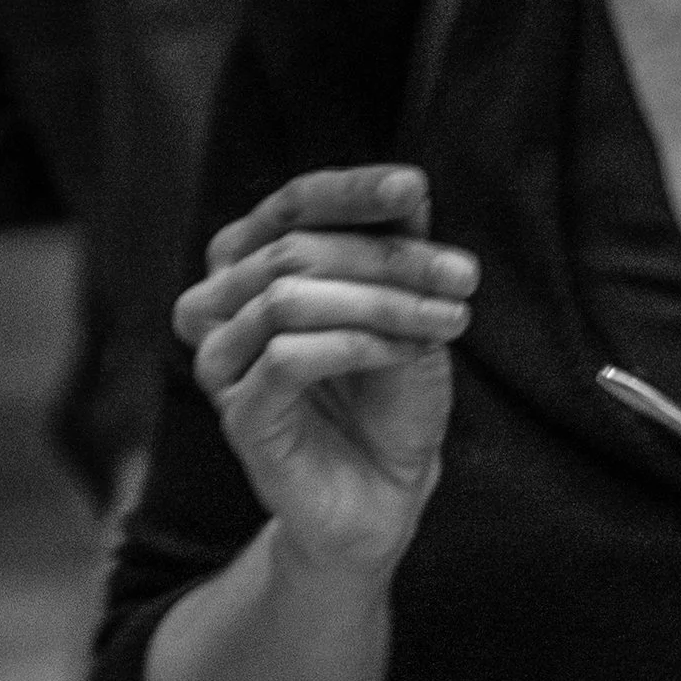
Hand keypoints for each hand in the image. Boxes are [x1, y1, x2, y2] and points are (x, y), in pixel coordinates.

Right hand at [172, 165, 475, 575]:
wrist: (383, 492)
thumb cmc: (388, 391)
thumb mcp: (403, 307)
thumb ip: (395, 248)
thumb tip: (407, 188)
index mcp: (249, 264)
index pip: (292, 205)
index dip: (350, 192)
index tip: (412, 187)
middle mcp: (217, 304)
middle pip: (295, 251)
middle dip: (388, 258)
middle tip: (463, 276)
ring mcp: (220, 361)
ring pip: (287, 298)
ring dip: (382, 302)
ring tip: (449, 320)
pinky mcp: (238, 414)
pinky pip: (286, 357)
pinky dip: (357, 345)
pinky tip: (408, 353)